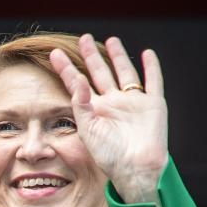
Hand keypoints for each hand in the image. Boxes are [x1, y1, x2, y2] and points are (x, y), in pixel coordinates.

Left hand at [50, 34, 168, 203]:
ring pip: (124, 73)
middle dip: (92, 56)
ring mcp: (133, 102)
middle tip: (84, 38)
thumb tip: (78, 79)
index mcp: (94, 109)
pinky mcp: (152, 104)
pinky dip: (151, 67)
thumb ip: (80, 104)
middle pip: (100, 73)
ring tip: (111, 40)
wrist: (134, 168)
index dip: (66, 68)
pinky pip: (153, 81)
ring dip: (118, 57)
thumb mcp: (87, 129)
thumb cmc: (108, 155)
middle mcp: (112, 103)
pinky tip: (147, 54)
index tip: (54, 53)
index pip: (76, 83)